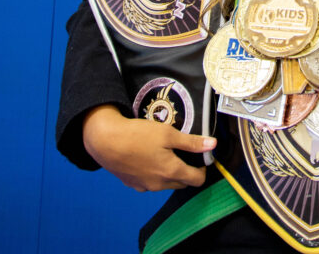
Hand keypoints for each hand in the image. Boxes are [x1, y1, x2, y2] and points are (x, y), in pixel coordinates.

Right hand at [82, 105, 215, 191]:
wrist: (105, 141)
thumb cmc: (138, 135)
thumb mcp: (168, 134)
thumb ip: (191, 142)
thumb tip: (213, 145)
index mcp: (171, 172)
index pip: (197, 180)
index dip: (203, 168)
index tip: (201, 156)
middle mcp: (158, 184)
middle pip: (182, 183)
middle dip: (187, 170)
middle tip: (184, 152)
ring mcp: (144, 186)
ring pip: (165, 183)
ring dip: (170, 172)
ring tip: (165, 152)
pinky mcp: (132, 184)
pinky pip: (150, 182)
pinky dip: (154, 173)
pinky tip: (148, 157)